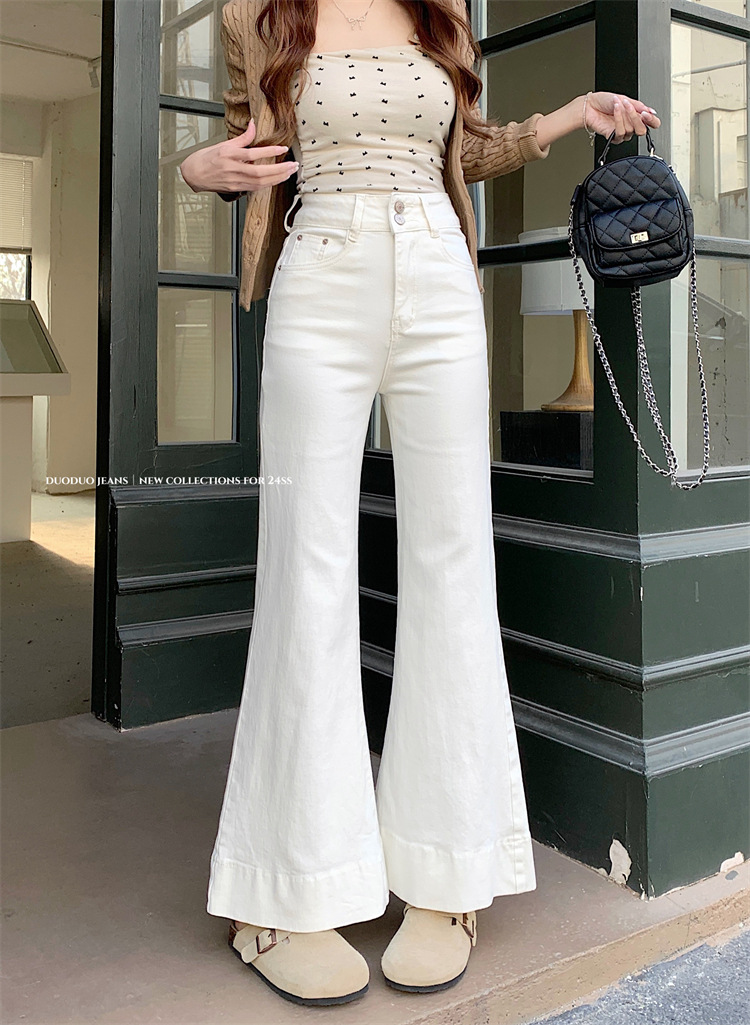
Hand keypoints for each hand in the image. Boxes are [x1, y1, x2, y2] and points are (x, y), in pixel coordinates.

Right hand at [179, 118, 298, 194]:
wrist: (194, 174)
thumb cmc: (207, 158)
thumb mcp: (224, 143)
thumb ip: (242, 137)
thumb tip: (253, 124)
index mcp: (229, 154)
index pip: (252, 153)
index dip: (269, 152)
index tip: (283, 148)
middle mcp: (232, 169)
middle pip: (260, 172)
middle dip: (279, 170)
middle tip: (293, 165)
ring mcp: (234, 181)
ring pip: (260, 183)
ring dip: (277, 178)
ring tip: (289, 172)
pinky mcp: (235, 189)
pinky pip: (255, 188)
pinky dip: (268, 184)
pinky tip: (277, 179)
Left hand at [584, 91, 661, 142]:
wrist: (589, 106)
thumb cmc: (604, 101)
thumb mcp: (625, 99)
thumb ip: (639, 106)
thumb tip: (651, 111)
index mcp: (636, 115)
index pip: (651, 123)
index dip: (652, 121)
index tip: (647, 114)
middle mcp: (630, 125)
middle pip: (642, 130)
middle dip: (637, 118)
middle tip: (632, 108)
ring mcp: (622, 132)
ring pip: (631, 130)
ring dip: (625, 115)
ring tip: (618, 105)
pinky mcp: (613, 137)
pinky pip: (620, 133)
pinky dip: (618, 120)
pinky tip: (615, 110)